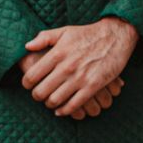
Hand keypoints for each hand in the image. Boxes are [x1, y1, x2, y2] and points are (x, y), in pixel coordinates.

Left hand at [19, 16, 139, 116]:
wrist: (115, 36)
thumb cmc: (88, 34)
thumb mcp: (64, 31)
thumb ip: (43, 37)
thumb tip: (27, 46)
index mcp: (57, 53)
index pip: (32, 76)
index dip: (26, 83)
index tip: (29, 85)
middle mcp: (66, 67)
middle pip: (41, 92)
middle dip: (36, 96)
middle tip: (39, 95)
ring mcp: (80, 78)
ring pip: (55, 101)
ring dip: (50, 104)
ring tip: (50, 101)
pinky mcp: (93, 86)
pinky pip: (74, 105)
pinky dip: (65, 111)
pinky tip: (61, 110)